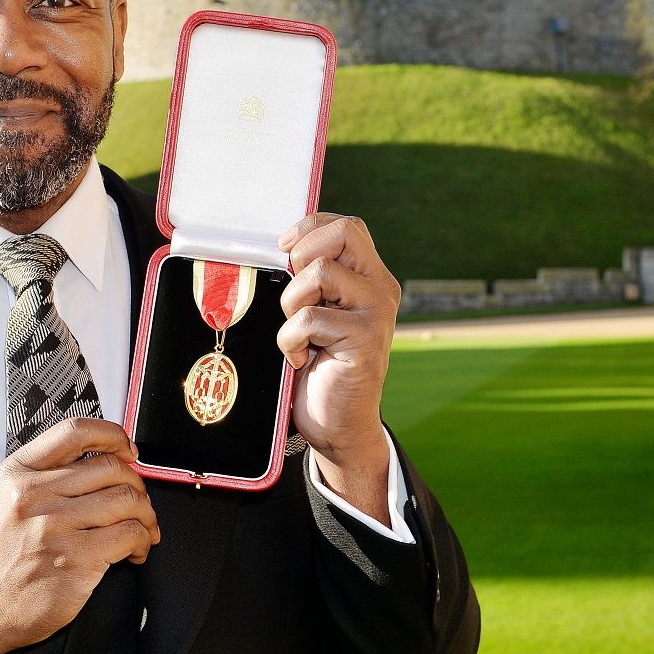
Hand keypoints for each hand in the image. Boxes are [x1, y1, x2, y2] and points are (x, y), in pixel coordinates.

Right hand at [0, 418, 159, 653]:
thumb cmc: (7, 551)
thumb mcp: (13, 496)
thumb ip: (52, 471)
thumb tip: (112, 456)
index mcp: (20, 472)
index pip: (75, 432)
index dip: (112, 434)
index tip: (128, 448)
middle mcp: (35, 494)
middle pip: (111, 468)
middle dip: (137, 483)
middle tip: (138, 502)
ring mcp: (55, 527)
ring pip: (127, 500)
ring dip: (146, 515)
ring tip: (142, 528)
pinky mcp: (75, 559)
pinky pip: (129, 534)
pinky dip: (141, 541)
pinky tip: (134, 550)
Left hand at [277, 214, 401, 519]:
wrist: (337, 425)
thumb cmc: (317, 366)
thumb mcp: (314, 313)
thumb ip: (309, 281)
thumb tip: (274, 251)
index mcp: (368, 278)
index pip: (346, 227)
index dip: (310, 229)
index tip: (284, 252)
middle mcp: (379, 289)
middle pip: (342, 234)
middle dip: (303, 257)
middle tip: (295, 294)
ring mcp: (375, 314)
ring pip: (319, 272)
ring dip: (292, 303)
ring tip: (296, 332)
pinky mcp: (365, 340)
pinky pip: (309, 319)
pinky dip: (290, 340)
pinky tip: (298, 359)